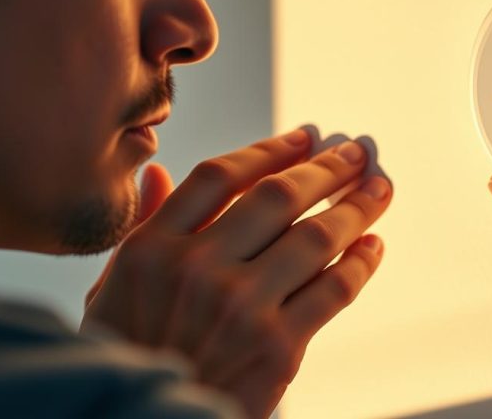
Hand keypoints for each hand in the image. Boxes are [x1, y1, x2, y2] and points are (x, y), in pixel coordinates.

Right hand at [82, 131, 392, 418]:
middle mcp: (197, 270)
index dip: (271, 149)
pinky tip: (373, 245)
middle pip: (278, 195)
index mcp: (152, 248)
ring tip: (379, 189)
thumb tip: (159, 172)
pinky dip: (362, 262)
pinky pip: (335, 289)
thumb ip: (143, 227)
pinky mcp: (279, 348)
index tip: (305, 136)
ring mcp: (241, 308)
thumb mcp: (111, 290)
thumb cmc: (130, 354)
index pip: (221, 176)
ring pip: (317, 236)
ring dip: (358, 205)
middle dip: (326, 167)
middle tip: (355, 153)